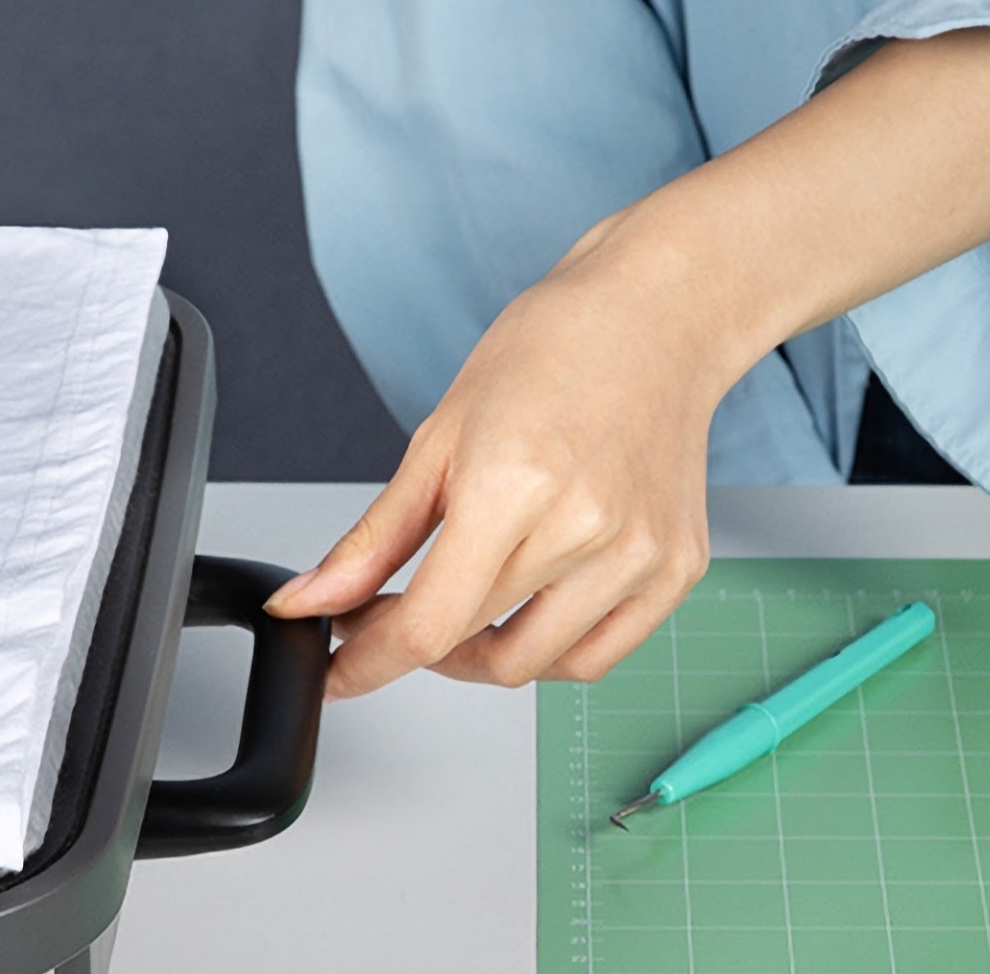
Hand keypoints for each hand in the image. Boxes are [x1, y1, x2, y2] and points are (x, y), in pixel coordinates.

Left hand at [261, 242, 736, 699]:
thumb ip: (376, 537)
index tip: (342, 670)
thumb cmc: (553, 352)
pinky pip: (596, 655)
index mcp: (515, 485)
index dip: (370, 662)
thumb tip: (314, 600)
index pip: (429, 626)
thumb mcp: (439, 436)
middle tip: (393, 607)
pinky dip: (551, 649)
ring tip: (465, 602)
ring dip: (481, 654)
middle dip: (415, 641)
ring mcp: (640, 557)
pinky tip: (530, 603)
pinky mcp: (676, 570)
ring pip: (535, 664)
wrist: (653, 320)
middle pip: (473, 642)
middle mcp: (586, 529)